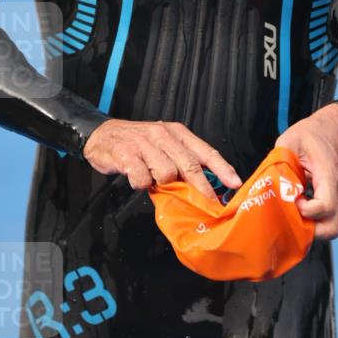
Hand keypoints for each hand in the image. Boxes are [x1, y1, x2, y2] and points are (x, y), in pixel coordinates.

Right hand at [83, 119, 241, 199]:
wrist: (102, 135)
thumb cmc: (137, 143)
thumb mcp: (163, 145)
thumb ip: (181, 161)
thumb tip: (203, 186)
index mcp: (177, 133)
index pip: (205, 151)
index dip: (222, 168)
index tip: (234, 183)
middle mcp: (163, 135)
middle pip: (190, 164)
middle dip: (202, 188)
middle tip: (208, 205)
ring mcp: (144, 144)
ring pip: (167, 173)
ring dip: (162, 183)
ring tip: (154, 181)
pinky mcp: (127, 154)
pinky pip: (143, 179)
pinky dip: (142, 184)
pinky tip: (137, 178)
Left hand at [275, 103, 337, 239]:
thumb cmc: (317, 132)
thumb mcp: (291, 141)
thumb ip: (278, 163)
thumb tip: (269, 185)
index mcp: (329, 176)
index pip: (323, 208)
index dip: (305, 211)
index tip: (293, 199)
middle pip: (331, 229)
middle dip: (309, 230)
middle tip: (291, 216)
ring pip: (330, 225)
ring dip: (311, 225)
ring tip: (293, 210)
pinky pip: (329, 216)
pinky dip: (314, 217)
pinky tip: (299, 204)